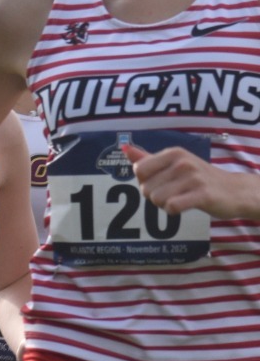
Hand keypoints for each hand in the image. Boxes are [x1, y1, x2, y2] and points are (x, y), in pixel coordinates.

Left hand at [127, 143, 259, 218]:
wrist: (234, 190)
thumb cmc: (199, 178)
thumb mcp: (175, 163)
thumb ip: (149, 159)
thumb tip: (125, 149)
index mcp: (174, 153)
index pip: (139, 170)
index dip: (146, 181)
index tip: (162, 181)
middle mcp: (183, 162)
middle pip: (145, 188)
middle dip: (156, 195)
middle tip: (176, 192)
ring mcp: (193, 178)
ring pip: (156, 199)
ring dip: (165, 204)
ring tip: (182, 198)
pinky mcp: (202, 194)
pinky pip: (171, 207)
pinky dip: (174, 211)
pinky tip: (186, 205)